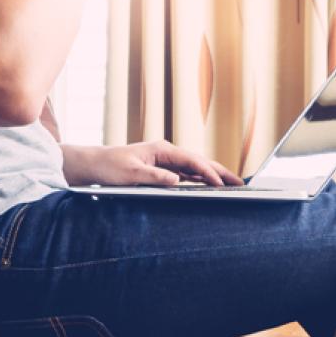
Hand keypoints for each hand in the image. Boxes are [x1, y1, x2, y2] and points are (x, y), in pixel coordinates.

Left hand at [61, 140, 244, 187]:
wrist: (95, 164)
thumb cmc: (110, 167)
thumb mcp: (131, 174)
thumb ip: (154, 177)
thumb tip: (177, 180)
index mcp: (162, 150)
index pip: (192, 161)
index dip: (209, 173)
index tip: (222, 185)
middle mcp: (166, 152)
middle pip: (199, 161)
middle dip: (220, 172)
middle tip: (241, 183)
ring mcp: (165, 160)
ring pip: (195, 167)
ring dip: (213, 175)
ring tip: (232, 186)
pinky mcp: (162, 168)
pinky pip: (186, 173)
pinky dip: (200, 179)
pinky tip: (210, 186)